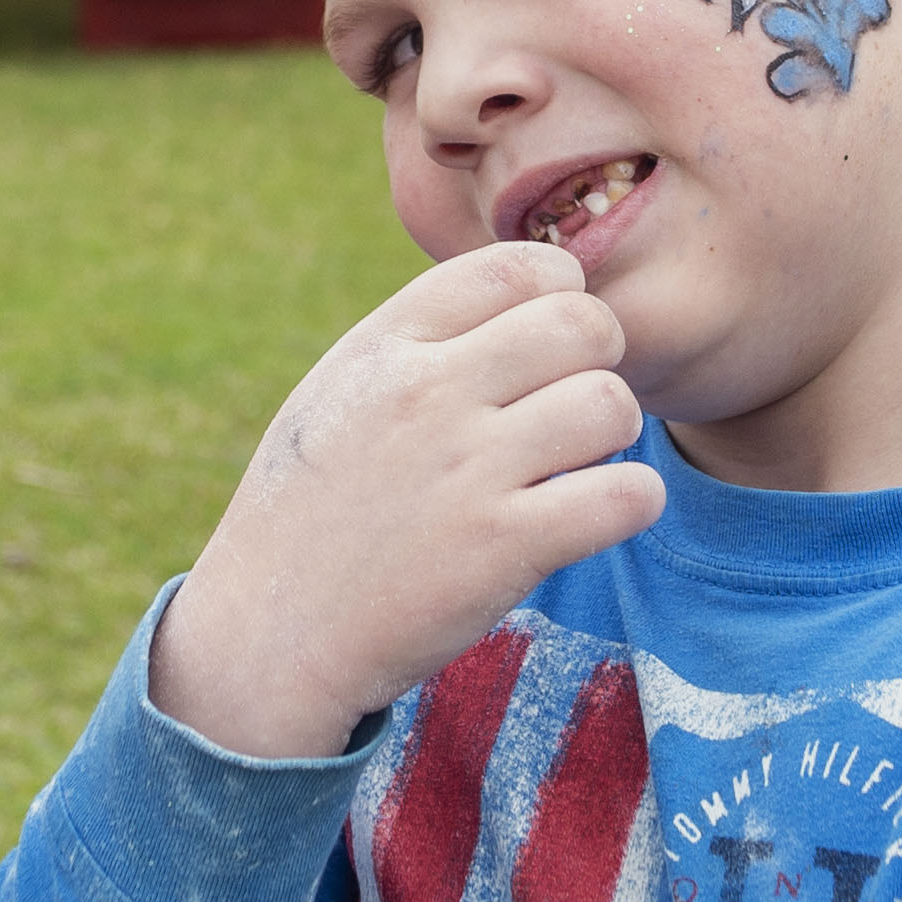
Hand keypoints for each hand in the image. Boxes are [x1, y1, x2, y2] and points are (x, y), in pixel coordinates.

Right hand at [155, 241, 666, 758]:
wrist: (269, 634)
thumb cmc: (306, 514)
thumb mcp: (336, 396)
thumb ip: (417, 344)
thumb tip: (516, 303)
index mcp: (385, 346)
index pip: (515, 267)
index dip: (560, 292)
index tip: (553, 339)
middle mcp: (429, 393)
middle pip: (582, 323)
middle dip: (600, 357)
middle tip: (574, 404)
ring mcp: (469, 470)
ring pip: (611, 404)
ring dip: (615, 433)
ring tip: (582, 463)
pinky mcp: (505, 547)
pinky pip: (626, 494)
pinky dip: (632, 501)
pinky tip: (600, 514)